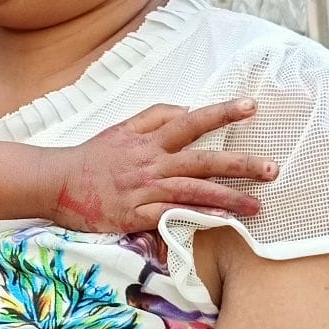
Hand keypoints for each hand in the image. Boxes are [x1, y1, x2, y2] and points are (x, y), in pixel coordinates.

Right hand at [51, 98, 275, 234]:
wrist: (56, 182)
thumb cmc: (92, 157)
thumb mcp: (123, 127)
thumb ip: (155, 115)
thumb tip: (188, 108)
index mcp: (150, 139)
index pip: (192, 121)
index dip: (222, 112)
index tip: (252, 106)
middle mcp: (152, 163)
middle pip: (203, 160)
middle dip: (240, 164)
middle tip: (273, 169)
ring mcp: (145, 190)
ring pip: (194, 191)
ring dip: (229, 198)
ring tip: (258, 206)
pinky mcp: (135, 215)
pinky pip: (171, 216)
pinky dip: (196, 218)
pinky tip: (220, 223)